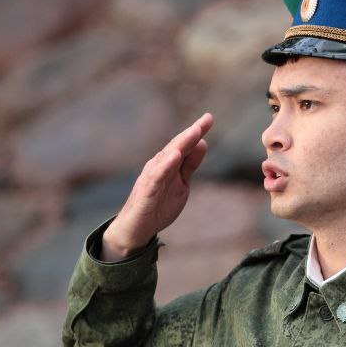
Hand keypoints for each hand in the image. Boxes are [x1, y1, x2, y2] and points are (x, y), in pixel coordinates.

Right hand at [101, 113, 212, 259]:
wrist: (136, 228)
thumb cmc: (158, 205)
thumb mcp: (181, 184)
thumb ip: (190, 165)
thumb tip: (202, 143)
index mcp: (168, 164)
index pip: (184, 145)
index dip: (197, 131)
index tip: (209, 118)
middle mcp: (159, 166)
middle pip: (177, 146)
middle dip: (191, 133)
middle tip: (205, 120)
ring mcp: (152, 177)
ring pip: (168, 157)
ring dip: (181, 144)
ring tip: (195, 132)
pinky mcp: (147, 191)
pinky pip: (157, 176)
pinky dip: (166, 165)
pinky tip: (175, 156)